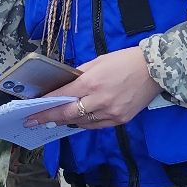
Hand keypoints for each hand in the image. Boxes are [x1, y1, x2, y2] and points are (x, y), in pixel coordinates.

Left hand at [25, 46, 163, 129]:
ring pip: (81, 122)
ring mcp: (110, 113)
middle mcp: (99, 100)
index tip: (32, 110)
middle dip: (48, 118)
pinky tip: (76, 120)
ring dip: (66, 121)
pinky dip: (84, 123)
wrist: (154, 69)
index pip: (62, 97)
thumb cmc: (125, 60)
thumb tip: (66, 85)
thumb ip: (80, 75)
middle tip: (33, 122)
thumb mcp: (98, 61)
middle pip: (67, 114)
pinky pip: (96, 126)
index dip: (45, 105)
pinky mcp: (120, 120)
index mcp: (91, 82)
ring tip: (53, 120)